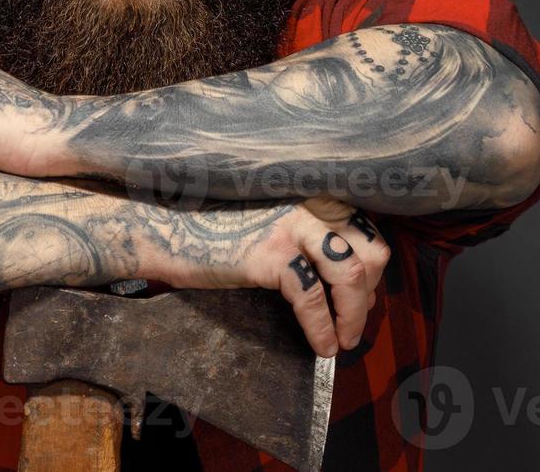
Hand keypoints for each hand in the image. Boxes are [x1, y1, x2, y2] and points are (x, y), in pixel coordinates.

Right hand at [163, 196, 388, 357]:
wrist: (166, 226)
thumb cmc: (217, 226)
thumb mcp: (275, 219)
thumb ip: (312, 237)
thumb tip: (352, 283)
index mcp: (316, 193)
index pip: (368, 233)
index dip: (371, 273)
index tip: (360, 300)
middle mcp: (313, 203)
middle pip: (372, 252)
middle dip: (369, 294)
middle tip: (352, 321)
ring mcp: (293, 226)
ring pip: (351, 275)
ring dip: (354, 316)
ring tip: (343, 341)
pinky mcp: (270, 254)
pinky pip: (312, 298)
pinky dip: (322, 328)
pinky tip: (321, 345)